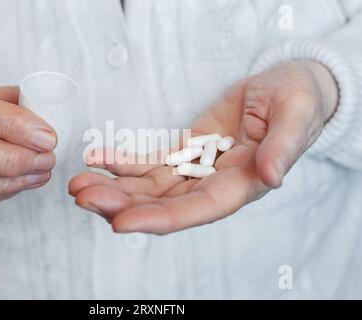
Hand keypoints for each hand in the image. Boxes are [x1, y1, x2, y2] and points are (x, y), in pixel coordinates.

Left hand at [69, 61, 338, 234]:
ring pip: (148, 188)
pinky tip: (98, 157)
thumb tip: (271, 177)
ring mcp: (195, 170)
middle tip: (82, 195)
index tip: (120, 222)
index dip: (158, 219)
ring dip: (112, 187)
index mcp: (241, 185)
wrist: (284, 90)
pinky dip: (122, 161)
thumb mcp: (296, 117)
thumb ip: (283, 147)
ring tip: (78, 182)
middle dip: (121, 203)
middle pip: (162, 204)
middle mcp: (213, 185)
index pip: (195, 210)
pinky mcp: (183, 152)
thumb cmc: (296, 102)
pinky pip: (148, 162)